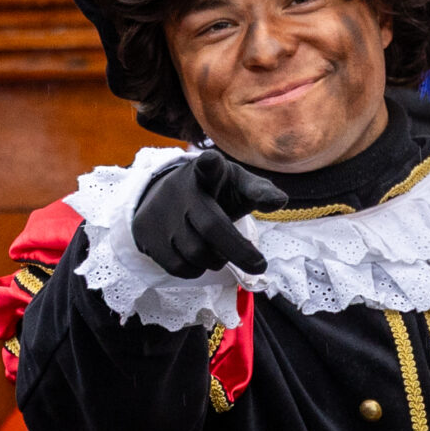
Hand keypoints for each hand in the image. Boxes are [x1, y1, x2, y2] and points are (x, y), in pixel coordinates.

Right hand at [131, 151, 286, 278]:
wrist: (166, 196)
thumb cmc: (212, 191)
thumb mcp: (236, 183)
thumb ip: (258, 190)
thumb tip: (281, 201)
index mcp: (207, 173)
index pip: (208, 165)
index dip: (210, 164)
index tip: (211, 161)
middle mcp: (181, 191)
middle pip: (212, 227)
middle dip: (239, 251)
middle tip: (260, 265)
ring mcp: (161, 215)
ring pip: (197, 253)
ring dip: (217, 260)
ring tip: (221, 251)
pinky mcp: (148, 236)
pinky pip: (179, 267)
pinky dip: (196, 269)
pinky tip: (201, 258)